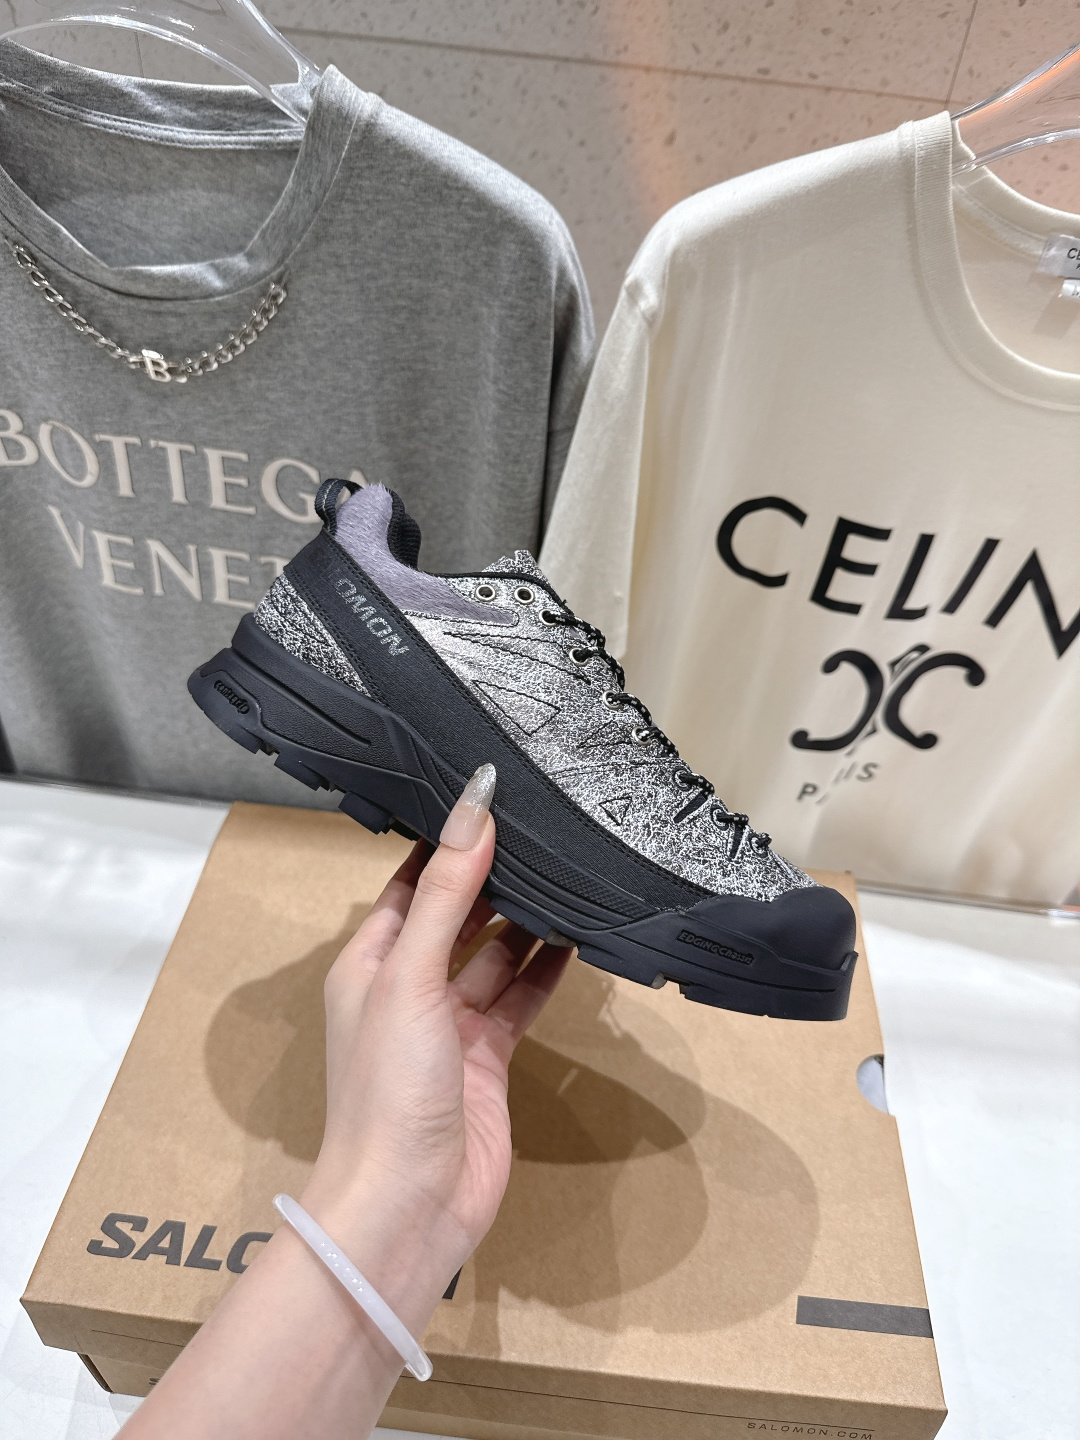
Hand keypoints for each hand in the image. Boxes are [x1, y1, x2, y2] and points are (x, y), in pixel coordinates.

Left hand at [300, 764, 570, 1314]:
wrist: (409, 1203)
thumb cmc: (388, 1088)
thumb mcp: (411, 976)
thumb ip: (448, 892)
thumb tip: (474, 808)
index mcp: (369, 963)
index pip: (410, 885)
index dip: (444, 844)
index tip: (486, 799)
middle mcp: (407, 988)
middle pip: (456, 916)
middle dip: (491, 877)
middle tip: (542, 828)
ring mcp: (449, 1026)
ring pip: (493, 956)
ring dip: (524, 921)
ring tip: (566, 870)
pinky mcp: (488, 1059)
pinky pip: (519, 999)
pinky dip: (545, 971)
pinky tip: (576, 937)